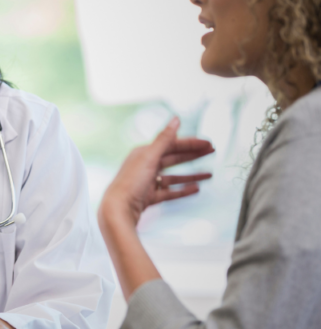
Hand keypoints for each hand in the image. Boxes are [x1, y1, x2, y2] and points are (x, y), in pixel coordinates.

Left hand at [99, 117, 213, 229]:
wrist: (118, 209)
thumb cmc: (130, 183)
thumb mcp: (149, 157)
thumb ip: (164, 139)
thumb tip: (175, 119)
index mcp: (143, 153)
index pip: (171, 144)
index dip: (190, 143)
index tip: (207, 143)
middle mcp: (145, 166)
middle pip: (173, 158)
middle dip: (193, 155)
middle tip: (211, 152)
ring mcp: (147, 182)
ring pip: (173, 177)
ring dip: (191, 175)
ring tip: (208, 174)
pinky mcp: (149, 197)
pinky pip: (169, 192)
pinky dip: (182, 190)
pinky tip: (195, 189)